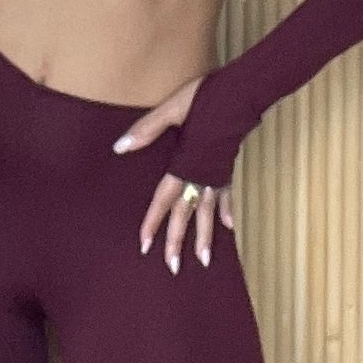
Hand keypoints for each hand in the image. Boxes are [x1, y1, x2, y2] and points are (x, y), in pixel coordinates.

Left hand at [113, 81, 234, 275]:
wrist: (242, 93)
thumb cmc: (205, 98)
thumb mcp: (171, 109)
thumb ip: (147, 130)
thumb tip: (120, 147)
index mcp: (183, 165)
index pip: (164, 201)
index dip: (154, 223)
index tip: (146, 246)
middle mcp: (200, 176)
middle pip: (186, 214)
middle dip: (178, 242)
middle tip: (173, 268)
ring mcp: (217, 174)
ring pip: (209, 213)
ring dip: (206, 237)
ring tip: (204, 260)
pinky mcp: (228, 168)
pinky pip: (227, 196)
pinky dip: (227, 211)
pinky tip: (229, 227)